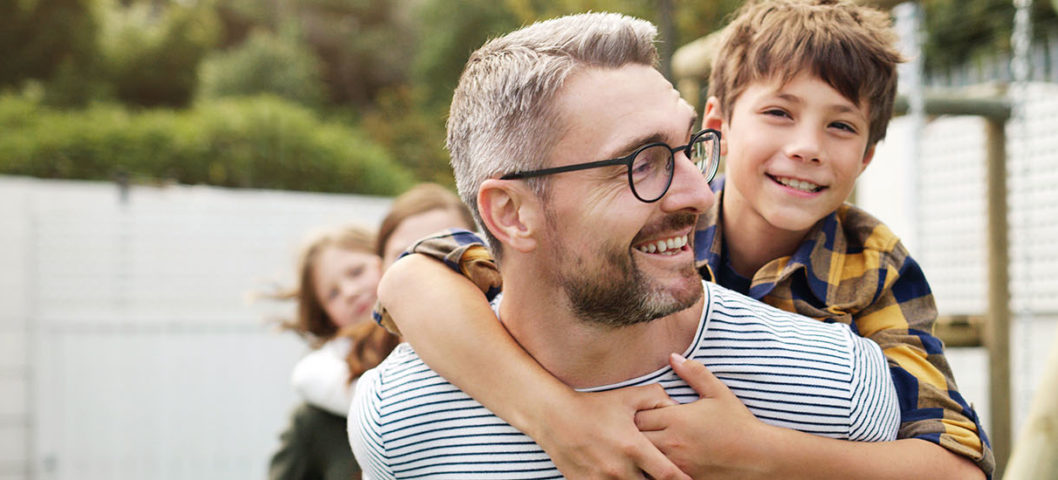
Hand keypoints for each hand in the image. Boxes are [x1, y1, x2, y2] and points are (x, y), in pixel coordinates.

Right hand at [534, 384, 691, 479]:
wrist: (555, 417)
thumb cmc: (594, 407)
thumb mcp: (626, 397)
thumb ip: (656, 398)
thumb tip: (677, 406)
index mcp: (633, 447)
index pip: (667, 474)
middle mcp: (619, 468)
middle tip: (661, 476)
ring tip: (640, 475)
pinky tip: (619, 478)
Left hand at [636, 354, 772, 478]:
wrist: (759, 457)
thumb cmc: (738, 424)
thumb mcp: (719, 393)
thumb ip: (695, 373)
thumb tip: (673, 357)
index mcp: (677, 419)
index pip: (638, 415)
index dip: (640, 412)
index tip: (650, 412)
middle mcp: (672, 442)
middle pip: (635, 437)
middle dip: (636, 431)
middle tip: (648, 427)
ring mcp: (676, 463)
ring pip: (644, 456)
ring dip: (645, 449)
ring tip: (655, 443)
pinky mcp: (683, 478)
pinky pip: (657, 473)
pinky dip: (656, 465)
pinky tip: (666, 458)